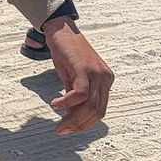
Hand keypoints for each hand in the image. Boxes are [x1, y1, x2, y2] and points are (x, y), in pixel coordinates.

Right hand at [44, 16, 113, 134]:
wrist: (61, 30)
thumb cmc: (65, 53)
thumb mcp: (72, 77)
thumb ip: (74, 94)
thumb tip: (71, 114)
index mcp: (105, 81)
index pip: (100, 110)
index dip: (85, 123)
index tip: (68, 128)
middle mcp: (106, 79)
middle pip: (97, 111)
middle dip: (79, 125)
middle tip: (62, 130)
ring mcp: (97, 74)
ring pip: (90, 106)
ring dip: (73, 118)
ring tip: (59, 124)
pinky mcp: (85, 70)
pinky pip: (80, 94)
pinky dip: (66, 103)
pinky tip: (55, 104)